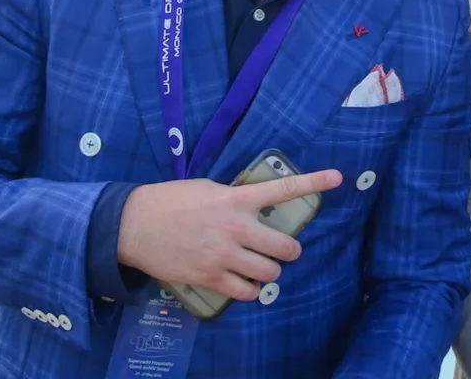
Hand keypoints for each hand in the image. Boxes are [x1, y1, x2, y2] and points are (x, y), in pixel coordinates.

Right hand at [117, 169, 342, 301]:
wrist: (132, 225)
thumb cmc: (170, 201)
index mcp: (237, 199)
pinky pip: (245, 292)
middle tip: (285, 250)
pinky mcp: (209, 277)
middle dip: (290, 250)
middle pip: (285, 246)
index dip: (314, 183)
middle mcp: (235, 227)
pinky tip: (247, 284)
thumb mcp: (208, 189)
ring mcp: (223, 255)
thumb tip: (253, 207)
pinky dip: (252, 291)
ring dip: (271, 272)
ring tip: (263, 268)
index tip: (337, 178)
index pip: (283, 190)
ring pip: (269, 272)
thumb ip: (235, 198)